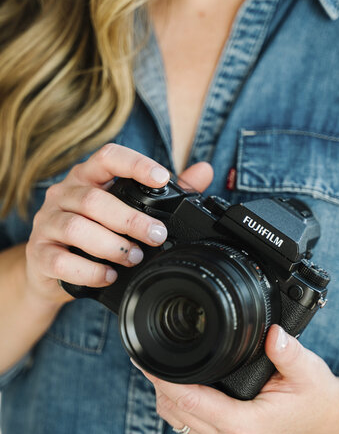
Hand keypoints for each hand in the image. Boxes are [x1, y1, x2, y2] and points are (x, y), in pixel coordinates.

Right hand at [25, 143, 212, 307]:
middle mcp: (63, 195)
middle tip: (156, 235)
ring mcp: (47, 223)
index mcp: (87, 177)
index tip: (162, 178)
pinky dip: (89, 271)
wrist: (48, 268)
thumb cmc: (94, 231)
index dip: (134, 164)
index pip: (107, 157)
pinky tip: (108, 276)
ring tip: (134, 257)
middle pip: (94, 199)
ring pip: (76, 227)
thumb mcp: (124, 207)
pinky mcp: (39, 254)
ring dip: (110, 245)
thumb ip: (163, 191)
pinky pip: (61, 261)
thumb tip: (204, 171)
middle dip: (130, 219)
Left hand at [142, 324, 338, 433]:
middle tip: (147, 348)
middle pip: (173, 409)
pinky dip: (174, 398)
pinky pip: (184, 419)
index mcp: (243, 423)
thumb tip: (273, 333)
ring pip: (174, 417)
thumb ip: (289, 352)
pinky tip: (177, 377)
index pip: (188, 400)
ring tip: (158, 359)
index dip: (163, 378)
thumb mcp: (307, 369)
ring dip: (162, 390)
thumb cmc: (313, 393)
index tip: (146, 355)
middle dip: (156, 380)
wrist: (323, 416)